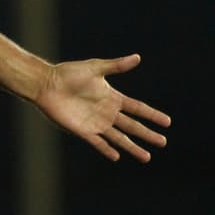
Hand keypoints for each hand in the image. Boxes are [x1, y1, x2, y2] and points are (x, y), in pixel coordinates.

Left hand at [34, 54, 170, 161]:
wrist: (46, 84)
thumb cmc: (68, 73)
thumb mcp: (95, 68)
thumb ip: (116, 66)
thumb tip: (137, 57)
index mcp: (112, 97)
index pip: (137, 108)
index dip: (152, 115)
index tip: (167, 122)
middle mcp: (106, 112)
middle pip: (132, 126)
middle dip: (147, 134)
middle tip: (163, 142)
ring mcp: (95, 123)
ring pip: (118, 138)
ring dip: (132, 147)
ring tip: (147, 157)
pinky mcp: (82, 130)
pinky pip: (98, 142)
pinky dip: (107, 149)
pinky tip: (117, 156)